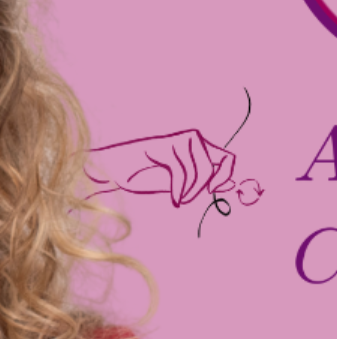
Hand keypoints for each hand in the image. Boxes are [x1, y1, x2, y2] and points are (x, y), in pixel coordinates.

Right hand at [86, 130, 235, 206]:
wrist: (110, 169)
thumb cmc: (139, 175)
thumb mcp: (175, 182)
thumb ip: (198, 182)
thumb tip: (228, 185)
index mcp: (195, 146)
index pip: (226, 158)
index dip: (226, 176)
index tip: (215, 191)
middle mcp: (190, 138)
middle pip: (217, 163)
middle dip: (207, 185)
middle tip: (189, 199)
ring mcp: (178, 140)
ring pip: (202, 170)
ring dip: (192, 190)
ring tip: (179, 199)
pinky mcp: (166, 145)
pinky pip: (183, 172)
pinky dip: (180, 189)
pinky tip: (174, 198)